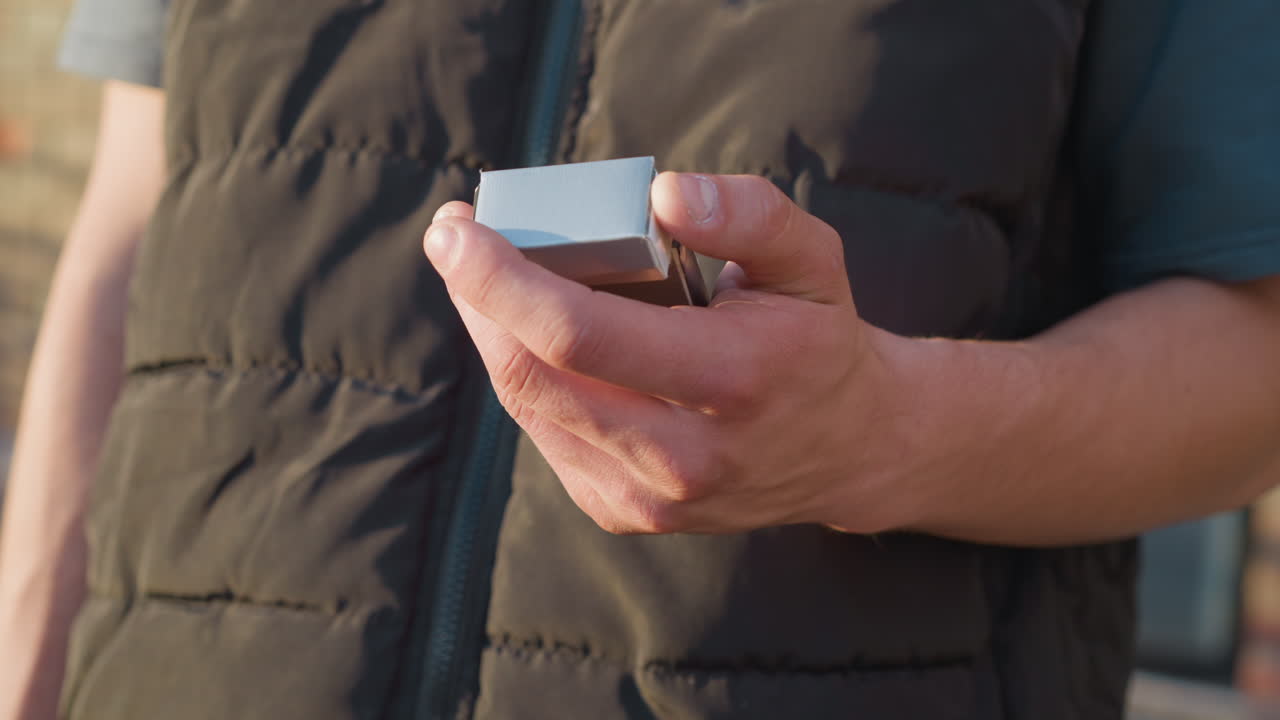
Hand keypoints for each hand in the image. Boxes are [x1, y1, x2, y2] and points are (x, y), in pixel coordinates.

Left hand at [423, 173, 915, 533]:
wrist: (848, 449)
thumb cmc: (817, 337)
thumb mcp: (813, 259)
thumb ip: (750, 214)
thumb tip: (661, 193)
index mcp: (732, 382)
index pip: (581, 334)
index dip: (501, 280)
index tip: (456, 231)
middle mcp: (684, 457)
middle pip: (535, 376)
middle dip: (477, 300)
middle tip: (456, 238)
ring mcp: (648, 498)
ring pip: (529, 406)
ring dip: (491, 334)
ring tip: (483, 274)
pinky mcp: (624, 513)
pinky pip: (546, 433)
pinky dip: (525, 373)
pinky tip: (529, 333)